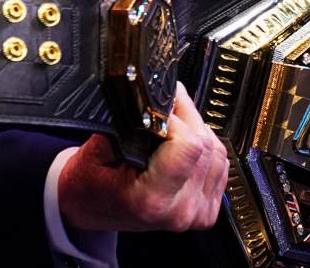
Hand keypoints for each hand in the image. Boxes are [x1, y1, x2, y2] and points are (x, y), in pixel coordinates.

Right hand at [59, 84, 227, 232]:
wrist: (91, 208)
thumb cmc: (90, 184)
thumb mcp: (97, 148)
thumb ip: (130, 123)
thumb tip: (155, 96)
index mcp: (152, 199)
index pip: (188, 145)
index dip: (174, 117)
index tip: (158, 110)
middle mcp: (179, 210)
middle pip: (206, 144)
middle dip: (185, 118)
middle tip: (163, 109)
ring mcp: (196, 213)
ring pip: (217, 151)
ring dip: (197, 131)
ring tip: (171, 126)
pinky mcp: (206, 210)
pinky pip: (219, 165)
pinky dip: (205, 149)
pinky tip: (182, 146)